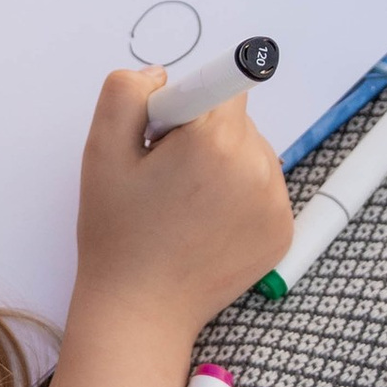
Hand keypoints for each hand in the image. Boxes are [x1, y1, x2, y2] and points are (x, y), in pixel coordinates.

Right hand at [72, 64, 291, 342]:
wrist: (141, 311)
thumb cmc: (117, 233)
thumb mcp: (102, 151)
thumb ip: (127, 92)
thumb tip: (163, 75)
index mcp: (216, 140)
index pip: (223, 86)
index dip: (188, 107)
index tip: (172, 134)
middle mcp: (258, 167)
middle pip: (236, 121)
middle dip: (203, 136)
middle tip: (164, 177)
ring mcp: (276, 203)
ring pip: (252, 154)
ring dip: (223, 165)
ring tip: (183, 205)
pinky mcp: (283, 232)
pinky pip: (263, 190)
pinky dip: (239, 199)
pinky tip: (205, 226)